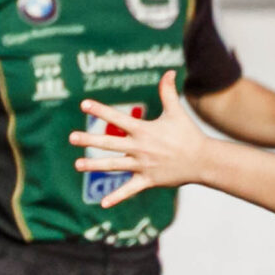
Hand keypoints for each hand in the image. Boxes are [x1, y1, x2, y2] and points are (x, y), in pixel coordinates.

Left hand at [70, 74, 207, 206]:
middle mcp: (140, 148)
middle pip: (110, 143)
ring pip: (114, 166)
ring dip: (95, 166)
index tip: (84, 104)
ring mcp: (142, 165)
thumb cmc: (188, 134)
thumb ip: (168, 92)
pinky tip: (103, 204)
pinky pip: (130, 190)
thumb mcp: (176, 111)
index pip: (117, 118)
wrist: (202, 160)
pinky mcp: (148, 180)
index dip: (100, 110)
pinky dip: (117, 197)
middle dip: (89, 140)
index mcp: (143, 131)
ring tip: (77, 165)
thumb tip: (168, 71)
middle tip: (72, 138)